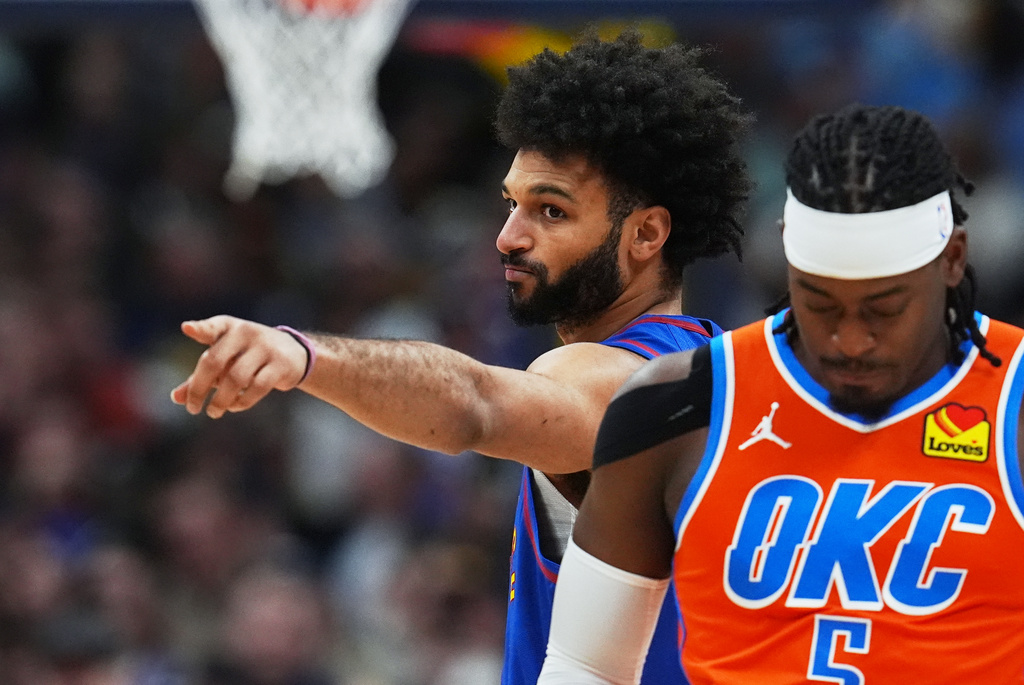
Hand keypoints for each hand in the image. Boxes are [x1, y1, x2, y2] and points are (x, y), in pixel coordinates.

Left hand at [170, 315, 308, 417]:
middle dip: (199, 387)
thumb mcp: (226, 359)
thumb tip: (176, 398)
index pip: (213, 327)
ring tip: (213, 412)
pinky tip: (234, 406)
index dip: (200, 329)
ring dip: (221, 400)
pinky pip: (257, 387)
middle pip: (216, 361)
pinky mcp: (280, 365)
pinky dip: (242, 401)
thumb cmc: (248, 356)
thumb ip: (200, 376)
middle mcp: (246, 333)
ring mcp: (265, 348)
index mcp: (229, 328)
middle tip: (192, 408)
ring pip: (236, 378)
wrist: (294, 352)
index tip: (187, 329)